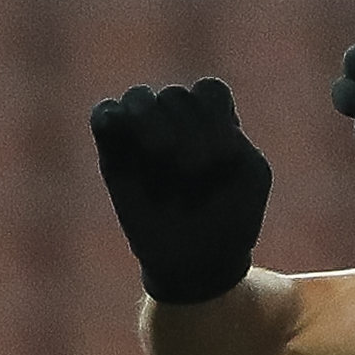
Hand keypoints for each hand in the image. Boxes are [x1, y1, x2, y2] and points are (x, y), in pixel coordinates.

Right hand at [90, 79, 273, 304]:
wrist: (197, 263)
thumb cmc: (231, 218)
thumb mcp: (250, 176)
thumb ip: (232, 138)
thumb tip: (196, 112)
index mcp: (214, 121)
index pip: (208, 91)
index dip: (214, 118)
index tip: (224, 157)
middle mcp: (177, 121)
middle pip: (176, 96)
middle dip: (188, 131)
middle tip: (197, 170)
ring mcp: (143, 134)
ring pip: (139, 97)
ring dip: (151, 120)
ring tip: (162, 152)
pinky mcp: (114, 153)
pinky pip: (104, 114)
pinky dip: (111, 116)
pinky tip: (120, 134)